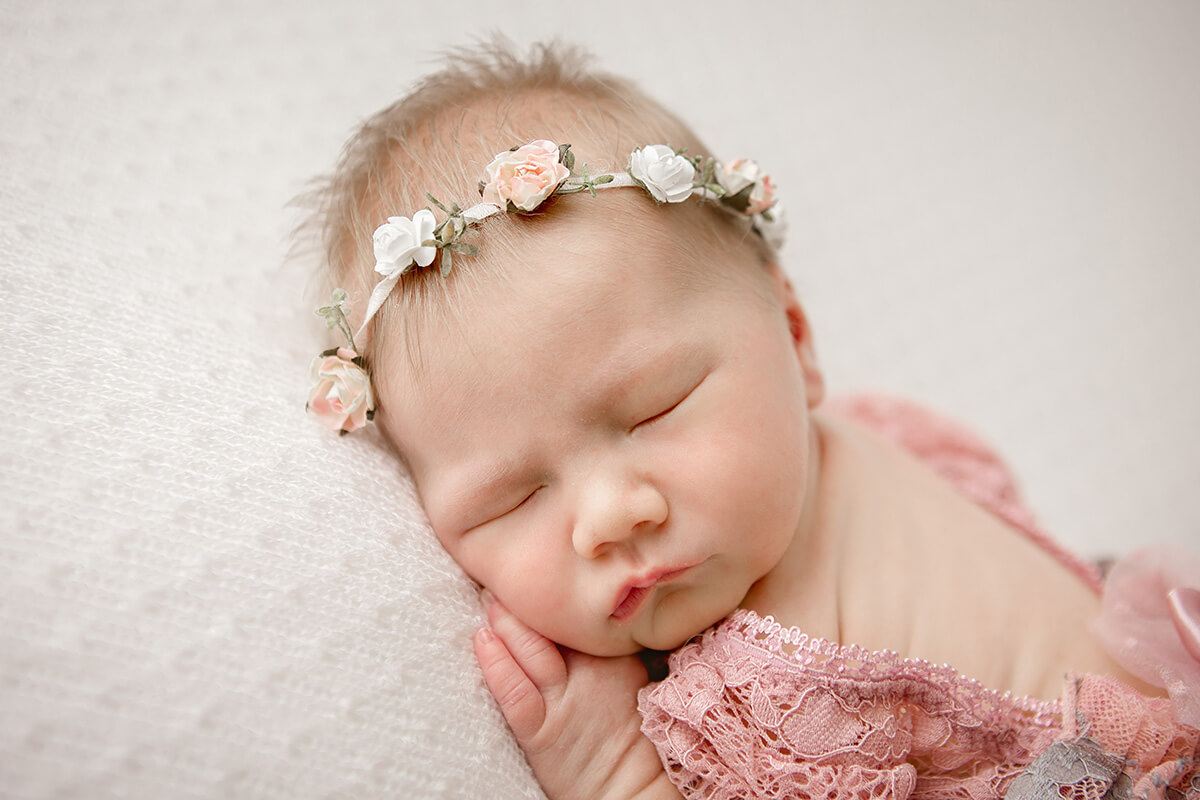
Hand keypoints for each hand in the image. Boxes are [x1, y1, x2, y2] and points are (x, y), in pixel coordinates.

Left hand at [474, 592, 682, 799]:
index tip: (537, 567)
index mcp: (613, 654)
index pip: (577, 611)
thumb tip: (576, 612)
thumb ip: (607, 644)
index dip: (553, 589)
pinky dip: (495, 663)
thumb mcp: (629, 676)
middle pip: (551, 622)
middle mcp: (590, 671)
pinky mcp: (541, 731)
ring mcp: (565, 700)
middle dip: (523, 596)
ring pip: (530, 648)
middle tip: (503, 574)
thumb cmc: (629, 733)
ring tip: (488, 596)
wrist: (631, 790)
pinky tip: (482, 640)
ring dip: (505, 619)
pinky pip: (514, 691)